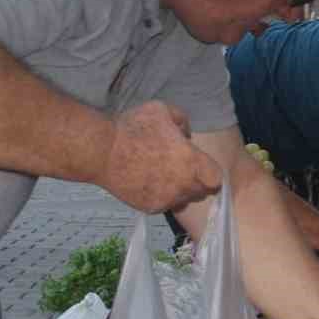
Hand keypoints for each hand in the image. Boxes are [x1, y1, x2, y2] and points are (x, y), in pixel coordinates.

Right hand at [98, 102, 222, 211]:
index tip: (200, 164)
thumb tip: (187, 134)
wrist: (102, 151)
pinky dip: (161, 196)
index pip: (216, 178)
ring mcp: (167, 199)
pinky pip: (164, 205)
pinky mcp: (151, 208)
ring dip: (179, 191)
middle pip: (201, 191)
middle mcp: (184, 186)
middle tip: (181, 169)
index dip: (209, 172)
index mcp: (193, 163)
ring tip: (164, 175)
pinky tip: (149, 182)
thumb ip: (183, 121)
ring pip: (183, 200)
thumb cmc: (134, 128)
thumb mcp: (163, 110)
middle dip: (196, 181)